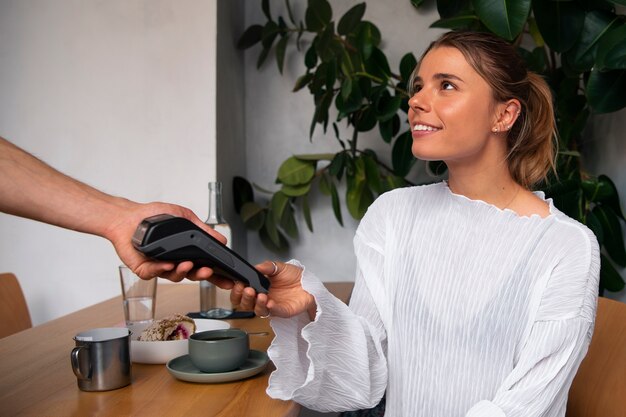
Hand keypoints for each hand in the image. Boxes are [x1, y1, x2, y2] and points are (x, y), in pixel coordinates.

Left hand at [104, 200, 226, 281]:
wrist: (129, 216)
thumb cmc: (155, 216)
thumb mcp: (185, 218)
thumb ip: (203, 230)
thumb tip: (221, 239)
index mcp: (186, 252)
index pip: (204, 266)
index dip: (217, 275)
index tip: (228, 278)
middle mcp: (174, 262)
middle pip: (192, 275)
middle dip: (202, 275)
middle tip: (207, 271)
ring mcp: (160, 267)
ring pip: (175, 277)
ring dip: (182, 271)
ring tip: (186, 264)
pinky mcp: (145, 269)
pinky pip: (155, 274)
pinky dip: (161, 269)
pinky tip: (167, 264)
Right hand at [230, 261, 315, 318]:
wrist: (309, 282)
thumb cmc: (294, 276)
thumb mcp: (278, 267)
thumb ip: (266, 267)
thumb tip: (255, 267)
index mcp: (258, 287)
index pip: (242, 293)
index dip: (237, 291)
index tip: (237, 284)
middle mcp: (263, 298)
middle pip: (246, 304)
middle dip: (242, 298)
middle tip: (246, 289)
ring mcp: (272, 306)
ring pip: (257, 311)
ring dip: (256, 304)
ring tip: (259, 295)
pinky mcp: (283, 311)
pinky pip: (274, 312)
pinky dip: (270, 308)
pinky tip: (269, 302)